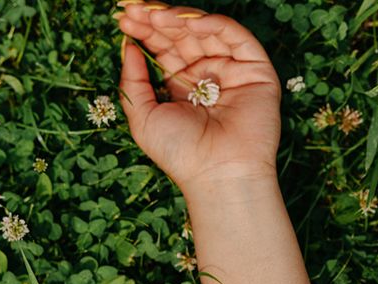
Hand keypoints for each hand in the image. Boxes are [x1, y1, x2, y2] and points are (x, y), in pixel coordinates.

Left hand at [117, 3, 282, 191]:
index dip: (144, 32)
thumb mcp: (143, 115)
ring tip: (152, 14)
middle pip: (180, 37)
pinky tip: (188, 22)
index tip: (123, 18)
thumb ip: (133, 82)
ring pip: (204, 32)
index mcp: (179, 85)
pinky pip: (234, 37)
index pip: (162, 49)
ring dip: (178, 19)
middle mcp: (204, 74)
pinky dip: (212, 25)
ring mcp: (230, 69)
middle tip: (133, 9)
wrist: (218, 173)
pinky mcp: (255, 68)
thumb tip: (126, 47)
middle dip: (156, 20)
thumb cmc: (179, 152)